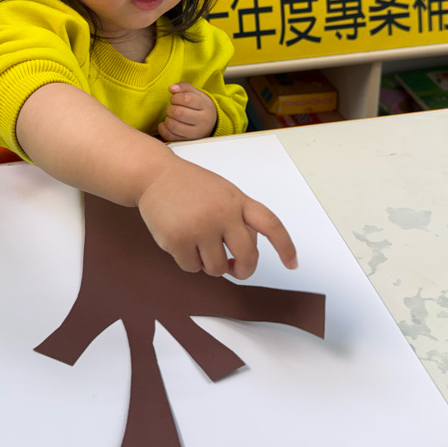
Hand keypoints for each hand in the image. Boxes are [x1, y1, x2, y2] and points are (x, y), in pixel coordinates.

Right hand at [136, 155, 297, 279]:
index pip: (270, 224)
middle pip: (247, 257)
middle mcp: (223, 214)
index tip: (293, 264)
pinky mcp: (178, 240)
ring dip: (210, 264)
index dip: (285, 246)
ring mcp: (200, 228)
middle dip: (243, 270)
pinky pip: (192, 268)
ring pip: (217, 269)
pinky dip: (189, 261)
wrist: (154, 175)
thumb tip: (245, 253)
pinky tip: (181, 242)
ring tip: (198, 245)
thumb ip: (239, 218)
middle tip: (235, 269)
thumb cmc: (190, 186)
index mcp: (238, 201)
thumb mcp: (223, 193)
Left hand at [157, 82, 216, 141]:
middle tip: (172, 108)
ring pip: (173, 125)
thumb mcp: (196, 94)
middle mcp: (203, 121)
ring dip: (167, 118)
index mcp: (205, 106)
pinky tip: (166, 124)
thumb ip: (184, 87)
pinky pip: (169, 136)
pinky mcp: (186, 141)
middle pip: (179, 113)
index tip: (175, 99)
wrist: (211, 123)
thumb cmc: (200, 106)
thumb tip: (171, 88)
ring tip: (171, 116)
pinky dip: (163, 128)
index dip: (176, 97)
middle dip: (171, 108)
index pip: (187, 99)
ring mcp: (195, 133)